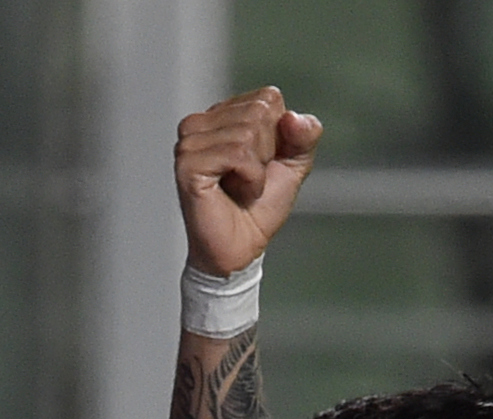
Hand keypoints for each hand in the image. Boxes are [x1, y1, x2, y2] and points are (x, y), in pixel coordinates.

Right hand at [175, 87, 322, 275]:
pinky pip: (238, 155)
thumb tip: (294, 118)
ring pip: (248, 133)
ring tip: (241, 187)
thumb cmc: (260, 207)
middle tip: (250, 178)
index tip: (263, 163)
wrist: (242, 248)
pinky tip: (236, 193)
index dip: (280, 135)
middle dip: (268, 152)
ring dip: (258, 170)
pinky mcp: (188, 162)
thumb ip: (304, 136)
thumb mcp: (293, 165)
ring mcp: (190, 141)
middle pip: (259, 112)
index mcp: (223, 115)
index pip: (268, 98)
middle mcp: (201, 122)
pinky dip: (250, 180)